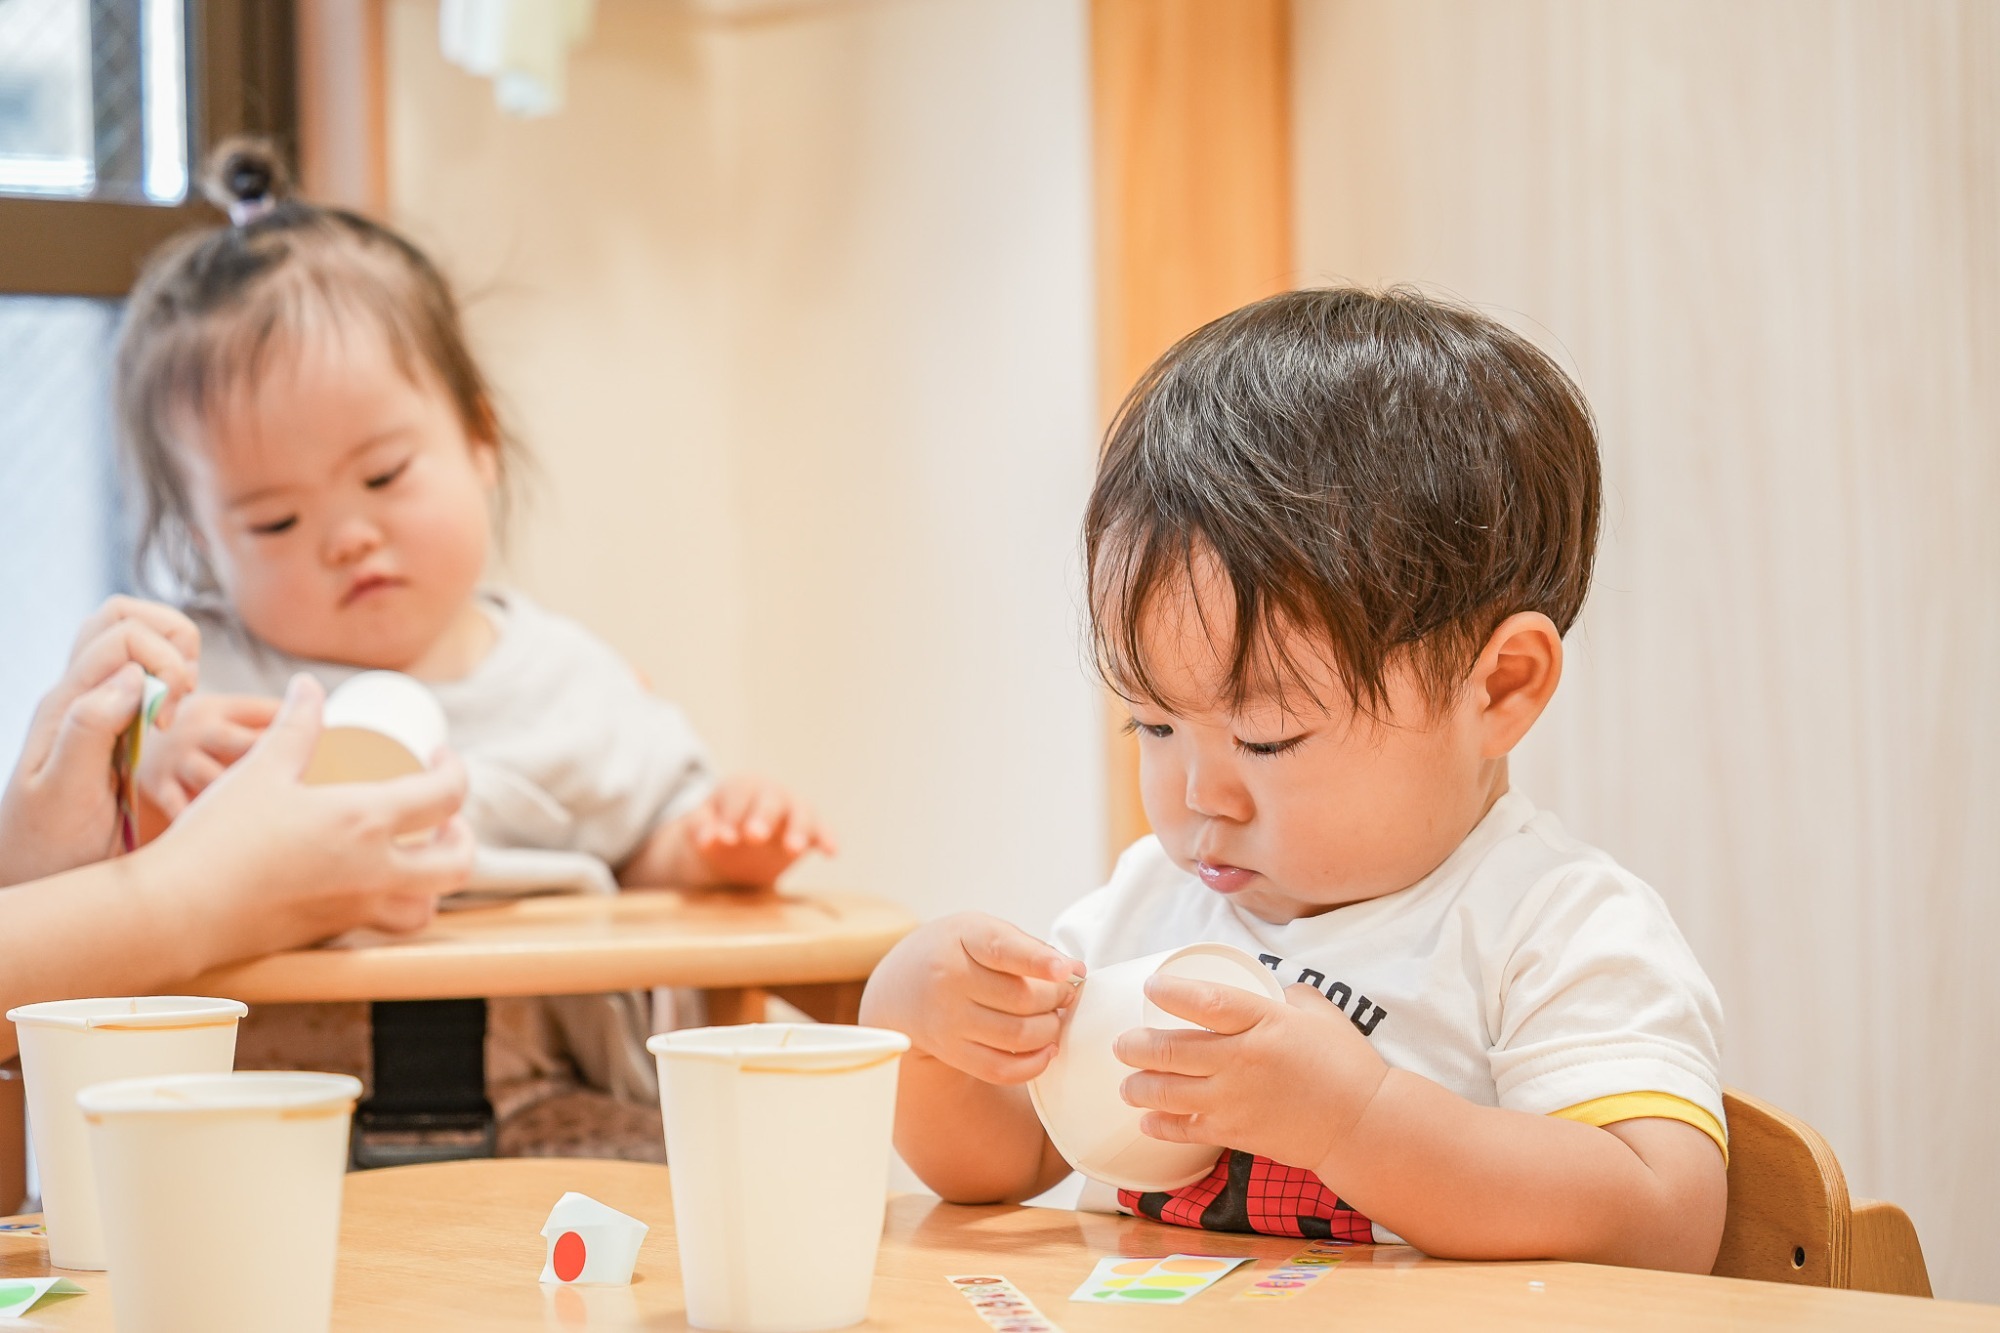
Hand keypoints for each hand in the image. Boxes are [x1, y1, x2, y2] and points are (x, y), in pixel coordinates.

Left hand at [0, 597, 200, 885]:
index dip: (163, 663)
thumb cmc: (47, 848)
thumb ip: (90, 731)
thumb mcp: (64, 795)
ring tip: (181, 702)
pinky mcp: (112, 722)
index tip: (168, 721)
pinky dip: (171, 676)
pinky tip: (173, 718)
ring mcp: (93, 705)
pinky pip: (140, 670)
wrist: (34, 877)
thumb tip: (132, 676)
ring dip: (173, 653)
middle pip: (122, 615)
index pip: (122, 633)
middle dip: (171, 639)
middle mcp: (76, 694)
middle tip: (183, 694)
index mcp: (65, 704)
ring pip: (132, 633)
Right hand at [143, 673, 474, 961]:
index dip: (455, 770)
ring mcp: (355, 909)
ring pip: (427, 907)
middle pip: (458, 863)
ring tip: (414, 855)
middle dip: (462, 836)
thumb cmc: (218, 837)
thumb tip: (310, 687)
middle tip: (441, 817)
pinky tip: (365, 880)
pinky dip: (393, 904)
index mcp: (365, 822)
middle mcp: (375, 872)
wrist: (176, 912)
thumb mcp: (260, 770)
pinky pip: (384, 924)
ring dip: (434, 881)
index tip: (437, 756)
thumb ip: (294, 726)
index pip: (447, 795)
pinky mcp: (329, 934)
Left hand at [682, 775, 836, 887]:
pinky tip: (831, 852)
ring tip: (792, 849)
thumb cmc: (715, 832)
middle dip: (763, 816)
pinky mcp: (810, 830)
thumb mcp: (700, 828)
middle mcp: (770, 793)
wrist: (734, 850)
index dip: (731, 816)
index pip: (738, 796)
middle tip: (754, 836)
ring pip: (801, 813)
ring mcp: (792, 810)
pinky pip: (822, 830)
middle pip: (770, 800)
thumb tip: (709, 839)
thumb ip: (700, 829)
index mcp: (740, 787)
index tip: (724, 839)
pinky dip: (827, 838)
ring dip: (798, 830)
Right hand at [858, 913, 1084, 1084]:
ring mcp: (949, 1021)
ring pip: (1017, 1036)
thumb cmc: (954, 951)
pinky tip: (1046, 1048)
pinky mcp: (952, 1053)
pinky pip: (1001, 1069)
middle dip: (1058, 998)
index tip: (1068, 971)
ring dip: (1050, 1030)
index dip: (1040, 962)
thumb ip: (1028, 947)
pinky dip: (1034, 1064)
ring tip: (1055, 1018)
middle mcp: (950, 980)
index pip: (1003, 950)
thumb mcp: (980, 930)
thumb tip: (1075, 972)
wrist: (899, 986)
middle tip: (1067, 994)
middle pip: (1022, 999)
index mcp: (963, 939)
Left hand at [1114, 978, 1391, 1170]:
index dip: (1170, 992)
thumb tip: (1271, 986)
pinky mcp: (1235, 1133)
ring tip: (1127, 1083)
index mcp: (1263, 1022)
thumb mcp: (1321, 1014)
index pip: (1203, 1000)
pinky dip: (1160, 1125)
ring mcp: (1234, 1099)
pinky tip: (1147, 1120)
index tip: (1151, 987)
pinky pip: (1184, 1129)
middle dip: (1135, 1046)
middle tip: (1122, 1043)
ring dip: (1138, 1087)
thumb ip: (1289, 996)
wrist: (1363, 1125)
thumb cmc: (1347, 1065)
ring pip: (1167, 1091)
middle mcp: (1241, 1059)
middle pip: (1170, 1049)